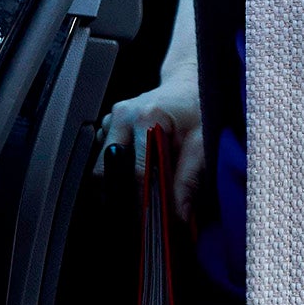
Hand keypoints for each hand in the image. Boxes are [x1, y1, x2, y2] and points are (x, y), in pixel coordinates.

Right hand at [96, 79, 203, 219]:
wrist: (189, 83)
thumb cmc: (197, 108)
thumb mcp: (202, 141)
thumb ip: (189, 178)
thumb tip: (178, 214)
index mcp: (147, 117)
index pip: (135, 171)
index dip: (141, 200)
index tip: (149, 221)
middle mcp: (123, 116)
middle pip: (107, 170)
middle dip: (121, 195)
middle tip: (139, 215)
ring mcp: (112, 118)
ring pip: (101, 166)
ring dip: (118, 183)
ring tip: (141, 193)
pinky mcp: (109, 124)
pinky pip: (104, 156)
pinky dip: (117, 171)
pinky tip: (136, 174)